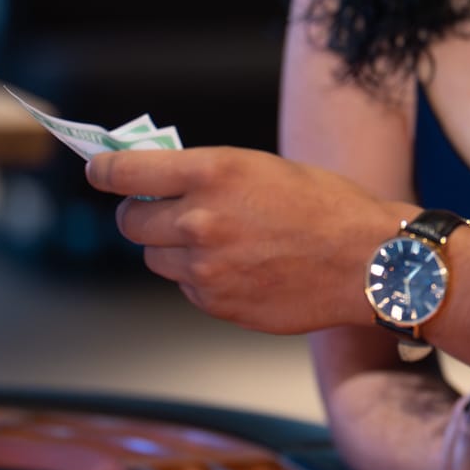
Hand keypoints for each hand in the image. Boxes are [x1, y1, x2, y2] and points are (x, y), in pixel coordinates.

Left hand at [86, 146, 409, 334]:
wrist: (369, 262)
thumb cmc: (328, 207)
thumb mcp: (264, 166)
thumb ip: (208, 174)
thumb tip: (160, 180)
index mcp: (212, 172)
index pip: (125, 172)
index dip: (105, 171)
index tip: (99, 171)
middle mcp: (199, 220)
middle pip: (130, 221)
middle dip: (142, 213)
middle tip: (162, 209)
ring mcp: (205, 268)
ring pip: (156, 257)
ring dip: (172, 247)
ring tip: (217, 240)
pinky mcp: (216, 303)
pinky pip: (187, 287)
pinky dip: (201, 277)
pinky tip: (241, 266)